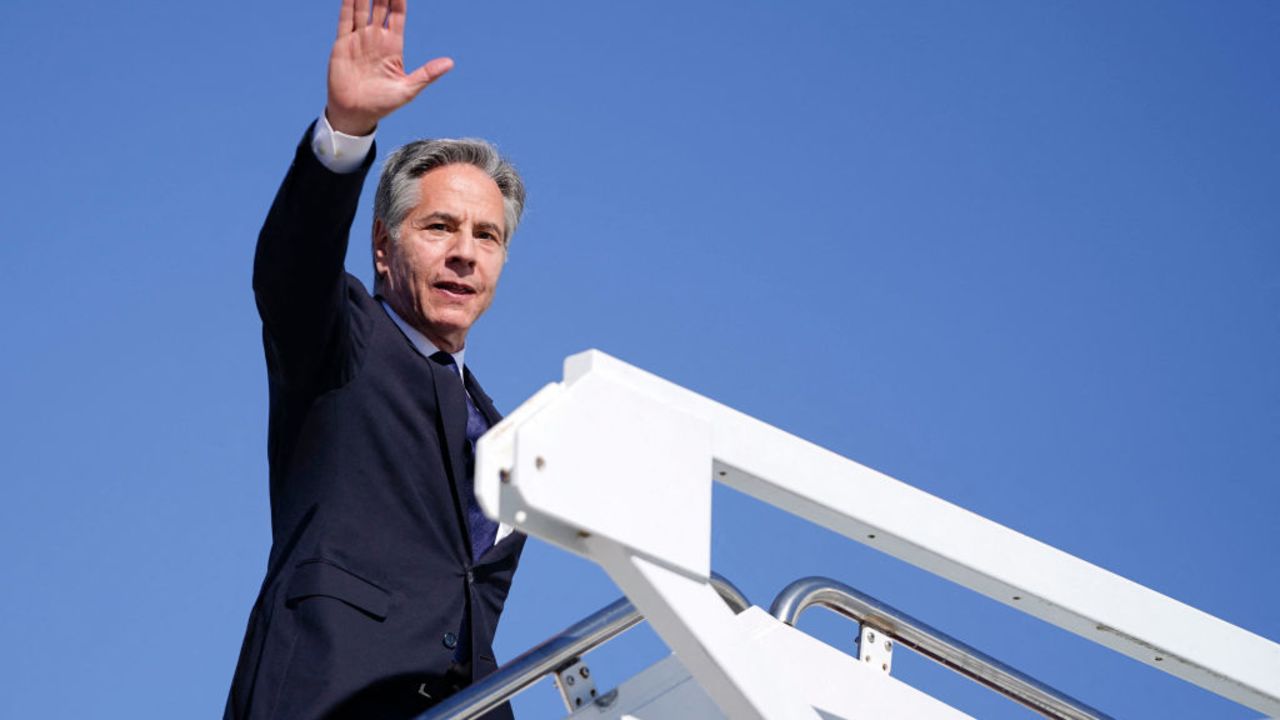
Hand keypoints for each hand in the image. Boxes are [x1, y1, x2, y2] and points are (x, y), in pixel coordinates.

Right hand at [325, 0, 453, 135]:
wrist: (355, 114)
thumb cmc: (382, 104)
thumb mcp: (408, 90)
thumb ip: (427, 74)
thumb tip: (450, 63)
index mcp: (393, 47)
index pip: (398, 16)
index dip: (399, 0)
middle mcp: (376, 39)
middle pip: (380, 7)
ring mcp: (359, 40)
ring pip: (362, 9)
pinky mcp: (343, 44)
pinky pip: (345, 20)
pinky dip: (347, 5)